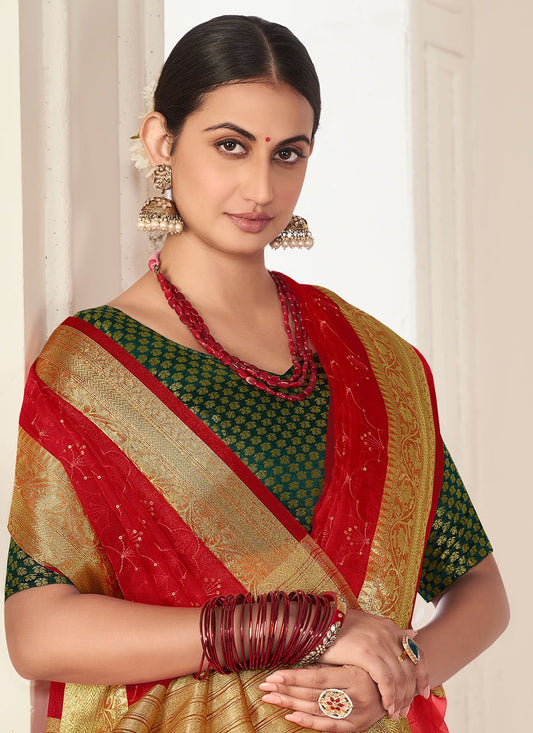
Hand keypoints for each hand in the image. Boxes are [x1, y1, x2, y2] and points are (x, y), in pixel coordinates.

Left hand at [259, 664, 385, 731]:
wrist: (397, 685)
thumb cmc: (371, 664)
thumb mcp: (352, 658)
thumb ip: (328, 661)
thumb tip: (297, 656)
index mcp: (356, 676)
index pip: (317, 678)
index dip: (294, 677)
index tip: (273, 675)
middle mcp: (357, 698)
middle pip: (313, 695)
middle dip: (286, 690)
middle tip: (264, 686)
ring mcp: (357, 715)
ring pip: (317, 711)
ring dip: (291, 704)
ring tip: (271, 697)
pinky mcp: (357, 726)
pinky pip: (329, 726)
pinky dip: (308, 722)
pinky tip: (291, 714)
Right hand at [320, 610, 429, 717]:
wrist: (318, 621)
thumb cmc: (340, 625)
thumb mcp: (369, 624)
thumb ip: (390, 632)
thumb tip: (413, 632)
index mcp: (390, 627)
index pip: (416, 653)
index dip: (423, 674)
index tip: (424, 691)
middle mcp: (388, 633)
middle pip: (410, 669)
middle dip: (410, 692)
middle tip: (406, 709)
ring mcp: (379, 643)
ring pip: (399, 677)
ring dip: (400, 698)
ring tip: (395, 713)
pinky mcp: (367, 653)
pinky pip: (386, 681)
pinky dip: (389, 696)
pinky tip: (387, 706)